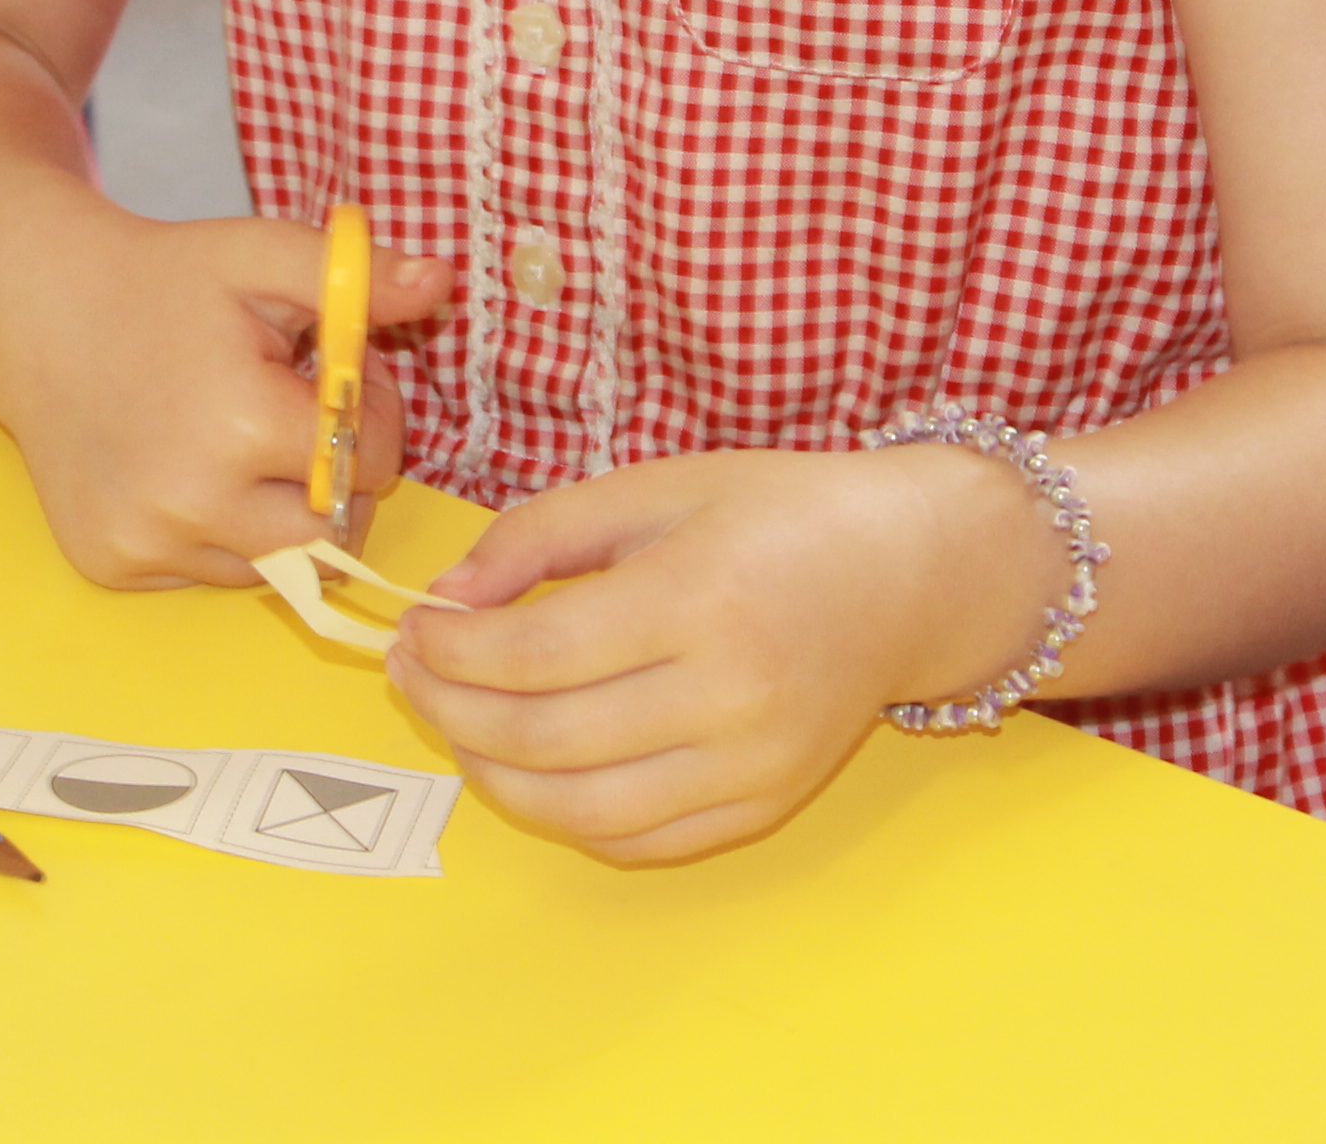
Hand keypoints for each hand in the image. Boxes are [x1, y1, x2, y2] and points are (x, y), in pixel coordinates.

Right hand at [0, 211, 447, 592]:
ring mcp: (145, 542)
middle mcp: (191, 502)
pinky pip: (207, 573)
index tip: (336, 378)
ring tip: (241, 437)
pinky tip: (186, 465)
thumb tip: (442, 285)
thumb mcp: (260, 255)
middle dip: (338, 479)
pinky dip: (218, 531)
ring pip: (274, 563)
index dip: (370, 417)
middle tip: (301, 417)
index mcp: (241, 425)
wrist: (38, 309)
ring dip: (280, 511)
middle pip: (331, 533)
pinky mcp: (112, 565)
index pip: (367, 464)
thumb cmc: (163, 280)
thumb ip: (358, 277)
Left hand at [386, 444, 1064, 864]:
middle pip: (546, 740)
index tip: (414, 627)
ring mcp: (754, 765)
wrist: (911, 573)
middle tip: (414, 674)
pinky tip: (533, 765)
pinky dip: (566, 815)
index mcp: (702, 596)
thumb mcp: (654, 485)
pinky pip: (638, 841)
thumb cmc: (779, 513)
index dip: (452, 651)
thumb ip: (539, 535)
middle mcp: (732, 695)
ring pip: (581, 810)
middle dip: (451, 711)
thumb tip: (448, 600)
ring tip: (460, 723)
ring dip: (493, 775)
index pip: (537, 655)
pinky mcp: (765, 807)